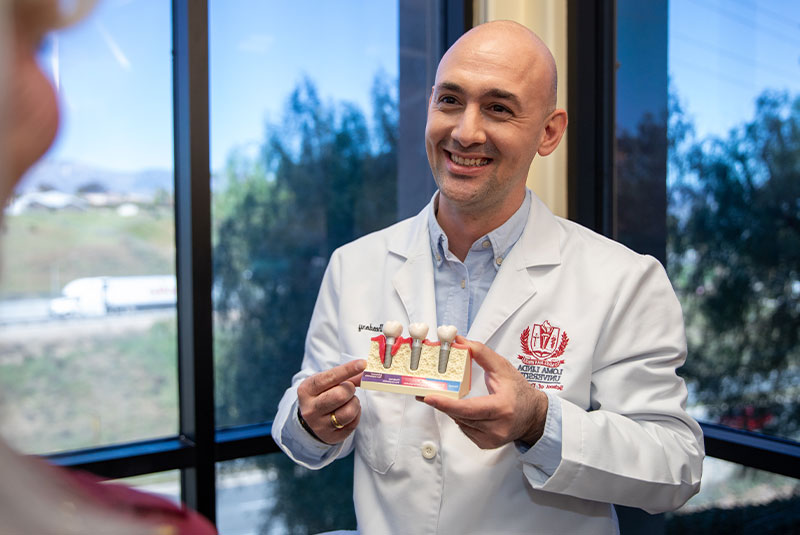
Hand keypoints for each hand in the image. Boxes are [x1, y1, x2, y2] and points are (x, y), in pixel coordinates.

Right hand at [297, 359, 365, 444]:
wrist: (309, 421)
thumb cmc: (321, 396)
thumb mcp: (326, 383)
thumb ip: (346, 377)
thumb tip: (365, 372)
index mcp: (306, 390)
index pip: (330, 377)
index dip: (348, 369)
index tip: (363, 364)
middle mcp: (310, 409)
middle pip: (340, 395)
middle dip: (350, 389)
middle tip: (349, 389)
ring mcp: (319, 425)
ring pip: (349, 411)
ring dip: (355, 403)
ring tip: (349, 401)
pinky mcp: (331, 437)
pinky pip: (353, 424)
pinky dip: (356, 415)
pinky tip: (348, 411)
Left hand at [420, 336, 547, 448]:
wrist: (534, 415)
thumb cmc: (519, 391)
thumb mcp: (502, 368)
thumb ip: (481, 353)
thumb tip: (459, 341)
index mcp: (502, 407)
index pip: (469, 409)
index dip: (447, 404)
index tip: (429, 397)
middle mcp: (498, 427)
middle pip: (460, 416)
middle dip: (444, 404)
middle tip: (426, 393)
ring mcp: (491, 439)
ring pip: (460, 423)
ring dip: (452, 410)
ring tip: (447, 397)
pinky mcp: (486, 444)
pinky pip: (465, 429)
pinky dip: (461, 418)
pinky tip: (464, 409)